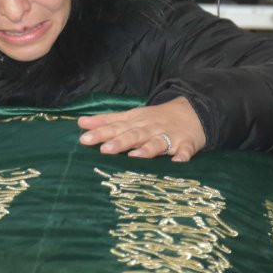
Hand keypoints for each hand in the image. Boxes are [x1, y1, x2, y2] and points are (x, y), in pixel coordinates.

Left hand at [77, 97, 204, 161]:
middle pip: (133, 135)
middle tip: (104, 150)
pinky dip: (182, 156)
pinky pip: (185, 151)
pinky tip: (178, 161)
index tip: (84, 139)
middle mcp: (150, 129)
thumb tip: (81, 124)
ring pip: (157, 143)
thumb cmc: (155, 118)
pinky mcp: (186, 144)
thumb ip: (106, 121)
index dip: (100, 133)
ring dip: (147, 149)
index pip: (115, 127)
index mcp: (136, 122)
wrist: (192, 111)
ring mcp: (169, 136)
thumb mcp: (130, 116)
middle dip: (119, 142)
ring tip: (134, 156)